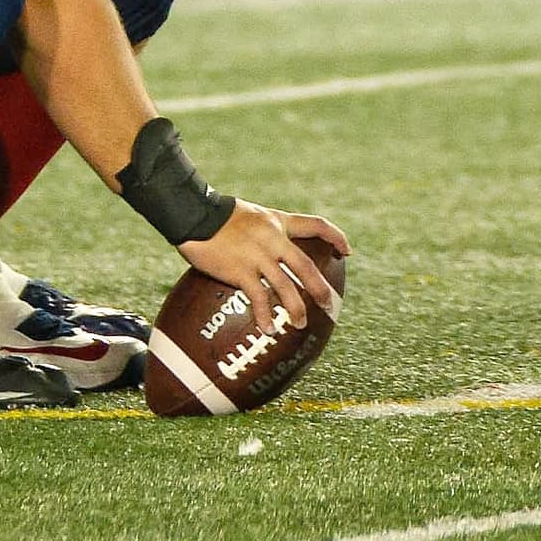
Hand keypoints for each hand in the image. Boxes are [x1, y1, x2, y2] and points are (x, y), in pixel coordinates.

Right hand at [180, 201, 344, 331]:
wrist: (193, 212)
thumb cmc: (215, 214)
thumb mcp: (248, 214)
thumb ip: (262, 230)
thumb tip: (268, 250)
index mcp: (277, 221)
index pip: (315, 225)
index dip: (335, 237)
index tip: (347, 251)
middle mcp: (273, 238)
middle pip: (305, 266)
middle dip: (319, 288)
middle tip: (328, 304)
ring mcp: (258, 255)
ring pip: (286, 287)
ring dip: (296, 308)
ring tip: (300, 324)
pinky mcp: (240, 270)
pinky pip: (259, 297)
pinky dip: (265, 315)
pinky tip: (268, 328)